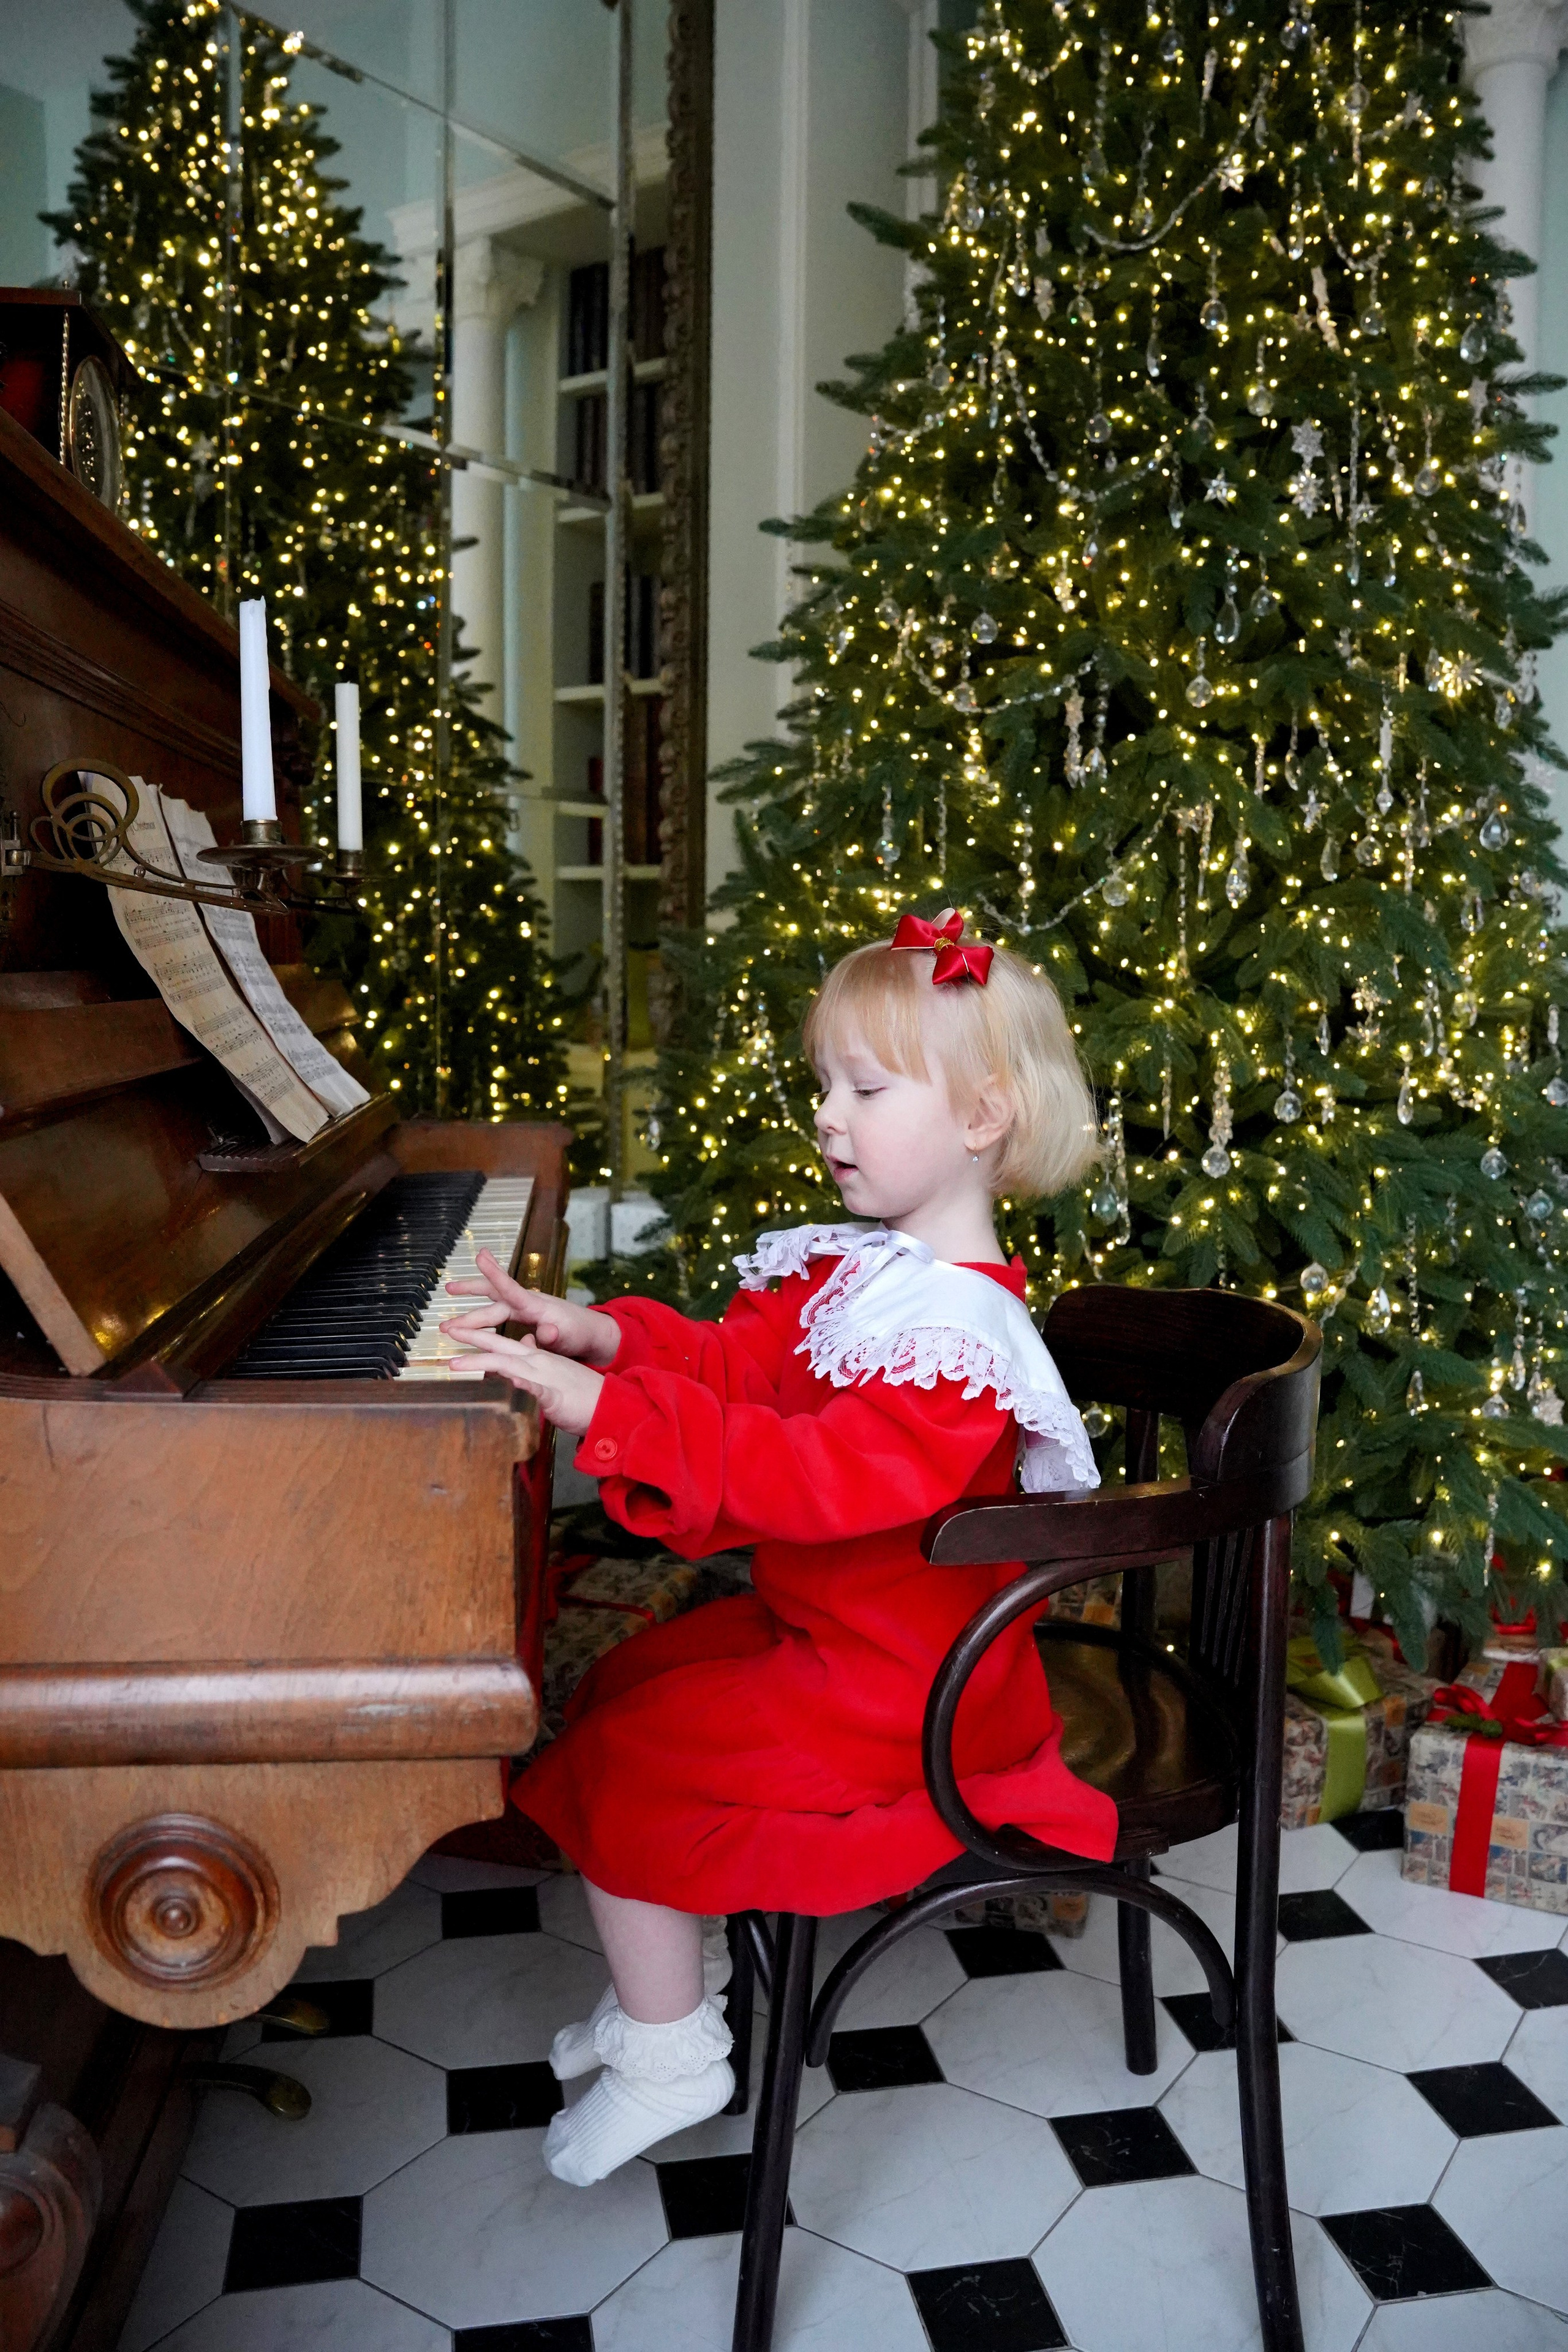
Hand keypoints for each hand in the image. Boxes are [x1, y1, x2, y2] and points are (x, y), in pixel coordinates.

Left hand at [440, 1325, 606, 1433]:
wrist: (610, 1405)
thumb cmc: (581, 1395)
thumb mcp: (554, 1375)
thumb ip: (534, 1363)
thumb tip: (520, 1350)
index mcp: (537, 1358)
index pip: (503, 1342)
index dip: (479, 1335)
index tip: (457, 1329)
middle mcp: (539, 1362)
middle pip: (500, 1345)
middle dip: (473, 1336)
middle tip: (448, 1329)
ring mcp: (547, 1376)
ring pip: (509, 1364)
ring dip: (482, 1361)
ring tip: (456, 1364)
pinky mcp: (556, 1394)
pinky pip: (537, 1387)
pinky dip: (523, 1383)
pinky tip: (510, 1380)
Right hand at [444, 1248, 619, 1364]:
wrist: (590, 1334)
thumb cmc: (580, 1335)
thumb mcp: (569, 1339)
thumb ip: (554, 1337)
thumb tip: (546, 1332)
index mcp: (537, 1307)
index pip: (512, 1288)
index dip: (495, 1273)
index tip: (480, 1255)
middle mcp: (527, 1303)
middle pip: (493, 1305)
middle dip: (469, 1315)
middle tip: (444, 1326)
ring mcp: (524, 1308)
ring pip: (492, 1302)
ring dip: (470, 1299)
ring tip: (449, 1290)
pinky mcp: (523, 1316)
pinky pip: (497, 1313)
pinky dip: (480, 1314)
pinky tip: (467, 1319)